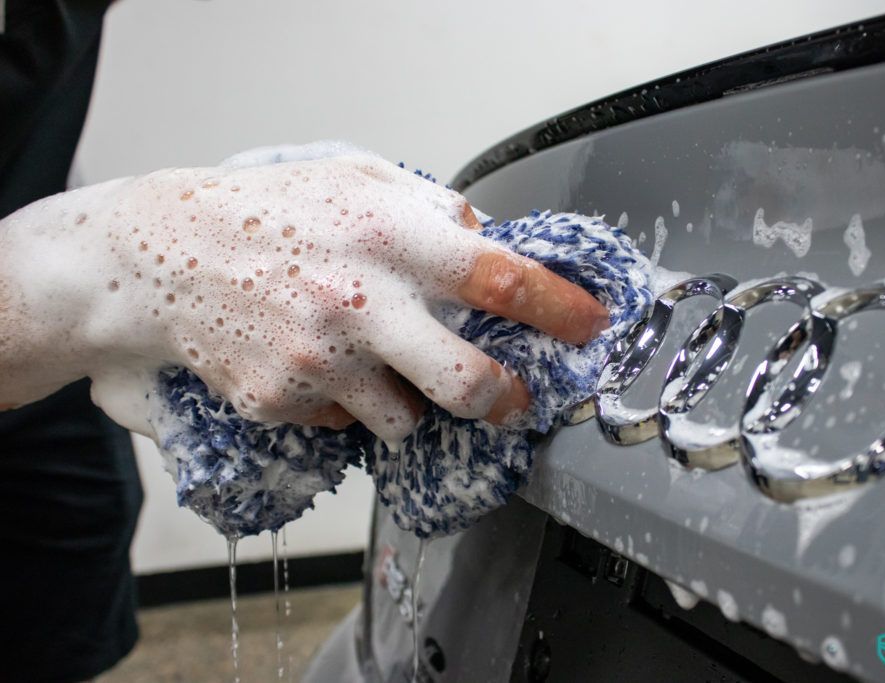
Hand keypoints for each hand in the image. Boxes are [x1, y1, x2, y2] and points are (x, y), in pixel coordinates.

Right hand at [0, 152, 607, 442]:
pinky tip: (317, 362)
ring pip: (405, 421)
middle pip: (468, 384)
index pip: (500, 278)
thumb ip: (429, 207)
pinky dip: (347, 401)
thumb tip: (487, 237)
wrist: (163, 255)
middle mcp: (360, 305)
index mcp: (389, 238)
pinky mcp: (282, 402)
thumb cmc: (270, 211)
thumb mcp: (356, 178)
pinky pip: (345, 421)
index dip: (560, 309)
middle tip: (512, 397)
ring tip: (373, 361)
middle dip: (505, 400)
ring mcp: (319, 363)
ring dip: (408, 400)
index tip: (592, 325)